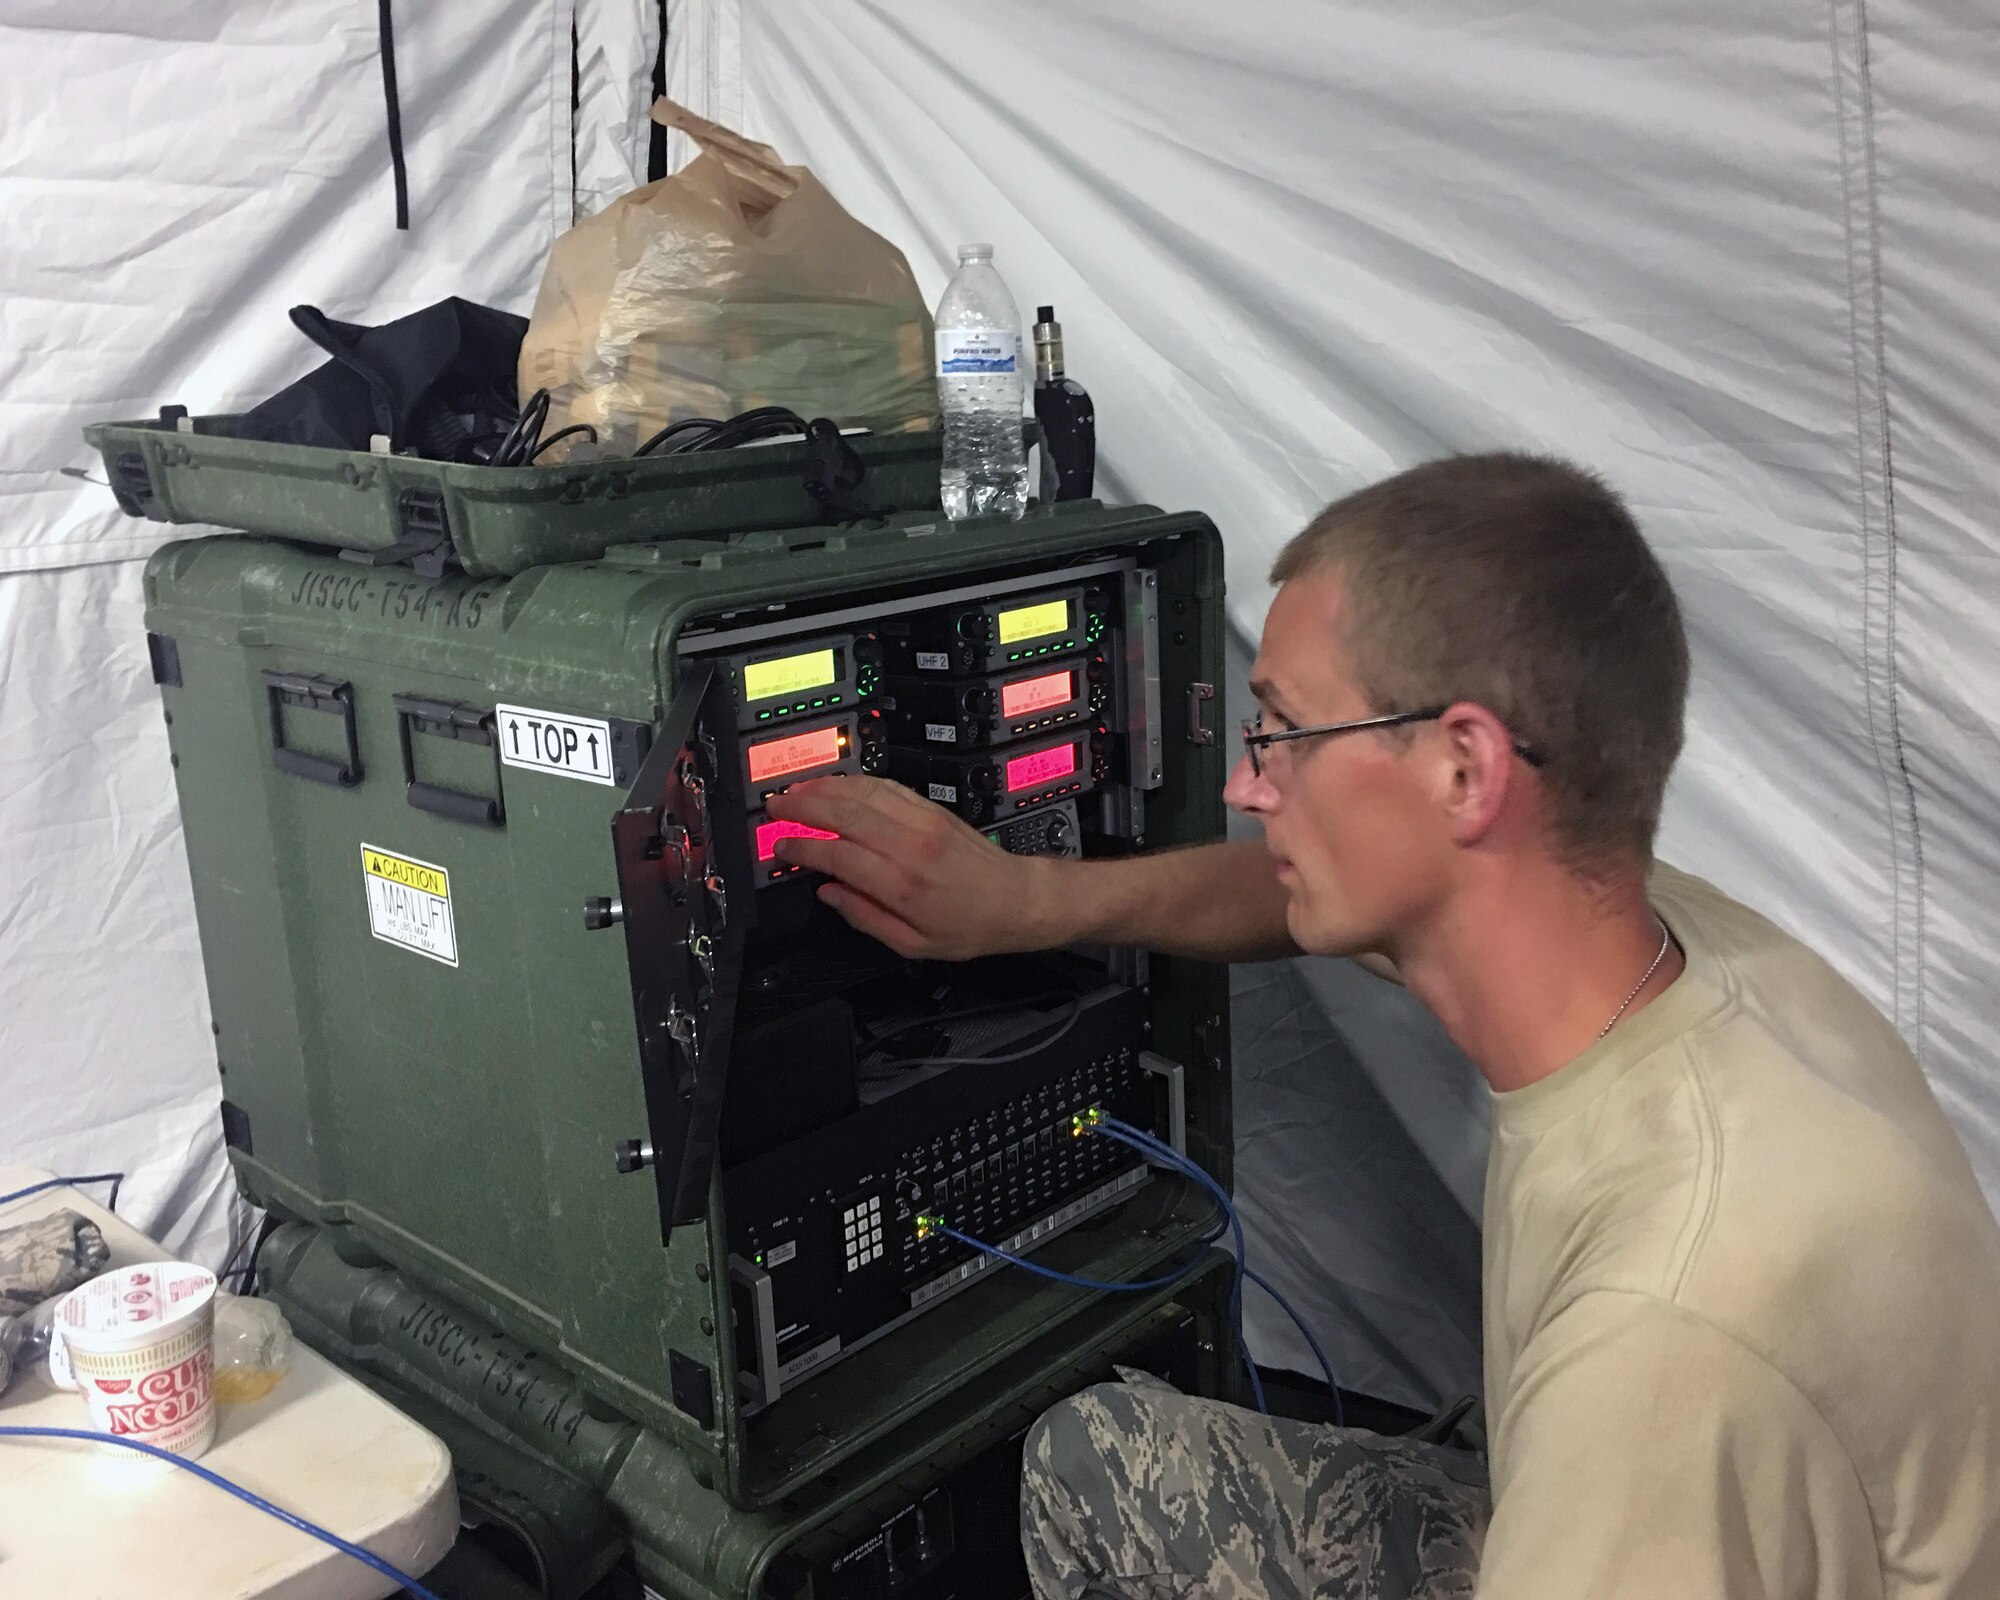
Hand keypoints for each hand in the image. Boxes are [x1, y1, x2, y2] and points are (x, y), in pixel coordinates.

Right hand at [764, 775, 1059, 958]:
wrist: (1017, 899)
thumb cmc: (970, 926)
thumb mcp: (912, 944)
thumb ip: (864, 917)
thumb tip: (828, 894)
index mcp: (902, 884)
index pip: (837, 854)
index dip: (803, 848)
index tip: (781, 847)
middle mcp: (910, 845)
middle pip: (845, 813)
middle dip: (803, 806)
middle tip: (775, 806)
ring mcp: (922, 821)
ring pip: (863, 791)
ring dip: (824, 787)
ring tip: (796, 790)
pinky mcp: (931, 809)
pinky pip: (886, 786)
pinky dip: (855, 782)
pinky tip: (836, 785)